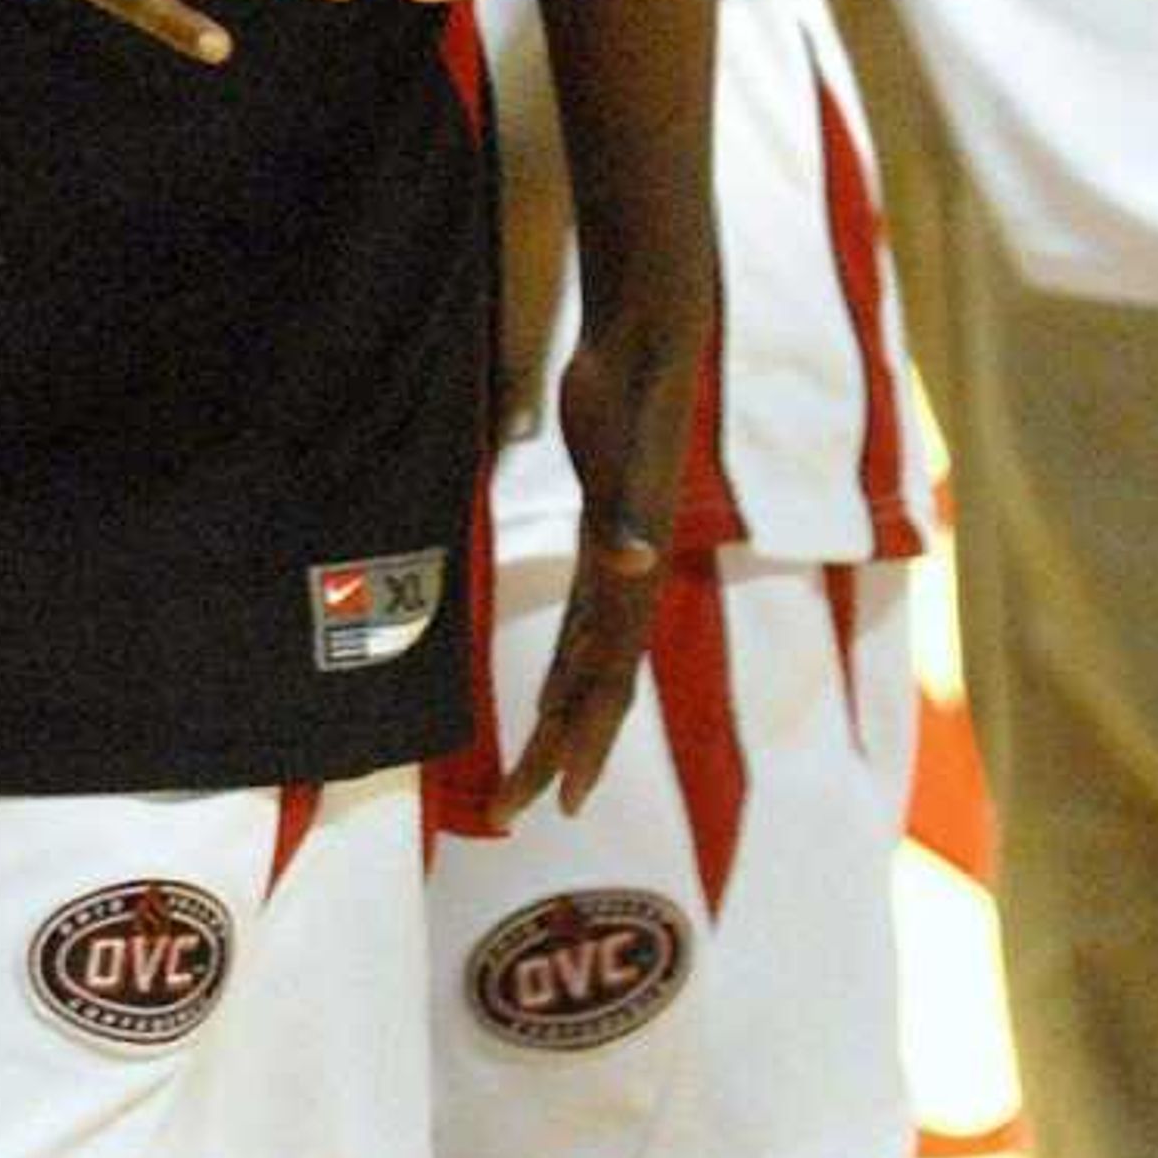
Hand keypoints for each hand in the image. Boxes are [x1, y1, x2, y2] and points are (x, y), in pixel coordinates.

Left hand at [499, 304, 700, 820]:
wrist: (646, 343)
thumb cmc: (634, 397)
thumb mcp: (625, 459)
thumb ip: (630, 514)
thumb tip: (634, 562)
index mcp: (633, 581)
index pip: (606, 684)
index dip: (585, 745)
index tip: (560, 805)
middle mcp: (630, 583)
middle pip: (593, 691)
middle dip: (557, 754)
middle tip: (511, 814)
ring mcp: (617, 561)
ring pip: (587, 660)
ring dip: (561, 717)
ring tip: (530, 768)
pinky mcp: (601, 531)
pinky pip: (583, 618)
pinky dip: (566, 659)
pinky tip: (553, 681)